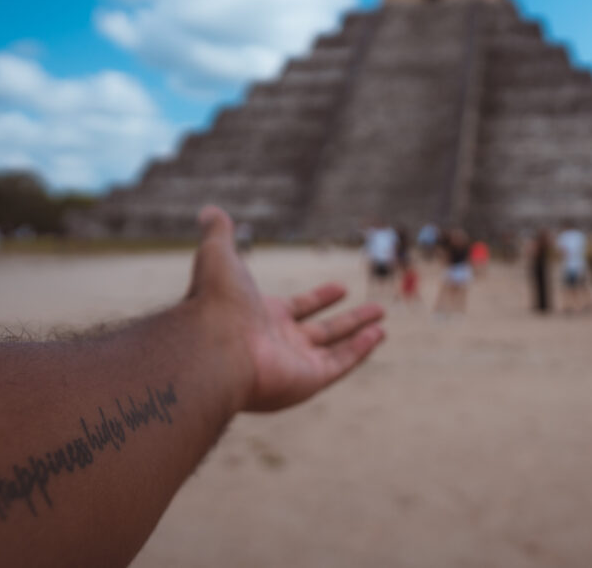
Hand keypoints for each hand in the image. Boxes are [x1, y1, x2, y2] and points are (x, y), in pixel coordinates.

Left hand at [186, 206, 385, 411]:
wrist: (214, 344)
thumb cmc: (216, 301)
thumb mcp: (218, 255)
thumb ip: (219, 233)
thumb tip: (209, 210)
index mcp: (262, 316)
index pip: (298, 308)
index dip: (320, 298)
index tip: (342, 288)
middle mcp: (279, 342)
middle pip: (323, 331)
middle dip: (350, 320)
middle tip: (376, 309)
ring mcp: (294, 364)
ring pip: (336, 349)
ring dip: (360, 336)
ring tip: (382, 325)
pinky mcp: (307, 380)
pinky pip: (340, 364)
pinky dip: (360, 351)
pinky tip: (378, 335)